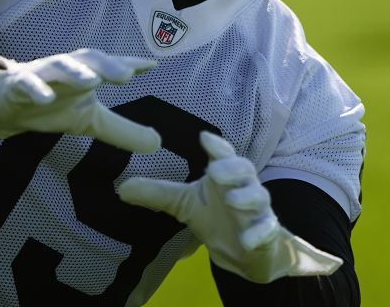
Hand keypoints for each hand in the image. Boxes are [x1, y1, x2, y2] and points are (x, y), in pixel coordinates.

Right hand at [0, 49, 160, 151]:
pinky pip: (24, 83)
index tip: (151, 65)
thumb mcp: (88, 121)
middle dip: (107, 64)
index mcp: (85, 75)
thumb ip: (121, 131)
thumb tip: (158, 144)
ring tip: (92, 81)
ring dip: (75, 71)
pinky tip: (46, 98)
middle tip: (126, 75)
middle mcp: (65, 70)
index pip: (110, 65)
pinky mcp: (14, 85)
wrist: (0, 109)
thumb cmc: (49, 106)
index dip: (130, 64)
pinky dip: (36, 88)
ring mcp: (39, 74)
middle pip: (88, 58)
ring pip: (58, 65)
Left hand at [117, 131, 342, 282]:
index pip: (223, 154)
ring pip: (259, 197)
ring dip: (248, 197)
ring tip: (232, 199)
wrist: (247, 251)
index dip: (217, 146)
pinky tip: (249, 239)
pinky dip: (259, 233)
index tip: (204, 138)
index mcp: (225, 174)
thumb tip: (122, 188)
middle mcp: (244, 187)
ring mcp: (258, 210)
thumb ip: (157, 195)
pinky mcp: (267, 233)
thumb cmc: (217, 217)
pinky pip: (267, 230)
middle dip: (232, 168)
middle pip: (245, 169)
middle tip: (215, 170)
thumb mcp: (184, 205)